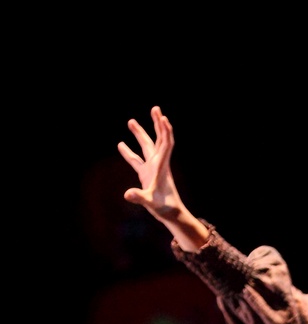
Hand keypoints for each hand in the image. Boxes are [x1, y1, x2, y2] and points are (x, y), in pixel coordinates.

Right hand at [118, 107, 208, 250]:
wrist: (171, 215)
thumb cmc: (165, 208)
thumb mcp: (151, 202)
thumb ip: (139, 197)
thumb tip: (127, 194)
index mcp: (162, 166)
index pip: (166, 144)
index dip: (165, 131)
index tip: (163, 117)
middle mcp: (158, 164)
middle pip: (158, 139)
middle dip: (156, 124)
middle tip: (155, 108)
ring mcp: (152, 169)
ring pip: (146, 147)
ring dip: (140, 134)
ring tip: (131, 121)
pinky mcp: (147, 175)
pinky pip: (137, 160)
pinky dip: (129, 153)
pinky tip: (120, 144)